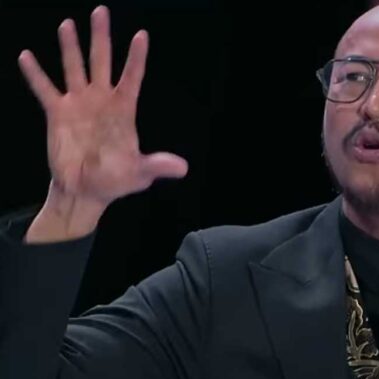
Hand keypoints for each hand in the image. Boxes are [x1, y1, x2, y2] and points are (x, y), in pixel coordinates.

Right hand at [18, 5, 187, 240]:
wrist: (85, 191)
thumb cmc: (116, 180)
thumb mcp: (139, 173)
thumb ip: (157, 165)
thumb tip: (182, 168)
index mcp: (124, 110)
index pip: (132, 77)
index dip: (136, 58)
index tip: (142, 35)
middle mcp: (101, 101)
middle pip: (102, 62)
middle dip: (101, 37)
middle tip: (101, 11)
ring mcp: (79, 105)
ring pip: (75, 68)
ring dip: (71, 47)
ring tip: (67, 24)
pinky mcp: (57, 114)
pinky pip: (45, 90)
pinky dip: (36, 74)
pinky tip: (26, 56)